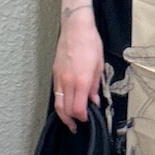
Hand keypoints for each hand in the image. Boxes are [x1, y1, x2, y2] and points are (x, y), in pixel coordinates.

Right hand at [51, 9, 102, 130]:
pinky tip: (66, 104)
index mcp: (81, 80)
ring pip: (58, 103)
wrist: (76, 28)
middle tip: (76, 126)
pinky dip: (60, 102)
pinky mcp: (55, 73)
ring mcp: (59, 77)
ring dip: (63, 114)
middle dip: (71, 120)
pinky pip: (56, 93)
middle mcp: (68, 81)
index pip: (78, 108)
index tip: (87, 119)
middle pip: (66, 109)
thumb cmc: (90, 43)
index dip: (82, 117)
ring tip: (69, 121)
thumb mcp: (99, 65)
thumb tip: (94, 101)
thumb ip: (95, 86)